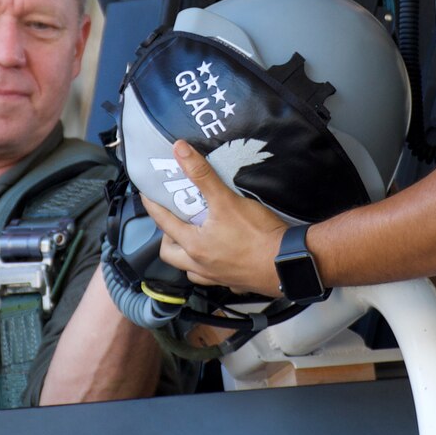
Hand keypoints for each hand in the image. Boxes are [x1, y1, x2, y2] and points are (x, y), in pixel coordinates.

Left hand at [143, 140, 288, 293]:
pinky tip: (222, 256)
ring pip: (191, 270)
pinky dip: (213, 268)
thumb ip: (202, 175)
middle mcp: (201, 265)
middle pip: (171, 255)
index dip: (153, 206)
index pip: (163, 223)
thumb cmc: (258, 236)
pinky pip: (216, 278)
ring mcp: (218, 277)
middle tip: (176, 221)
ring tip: (196, 238)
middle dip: (169, 238)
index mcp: (194, 246)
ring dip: (188, 257)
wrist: (288, 264)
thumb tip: (181, 152)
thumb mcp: (226, 200)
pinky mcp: (236, 282)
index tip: (147, 195)